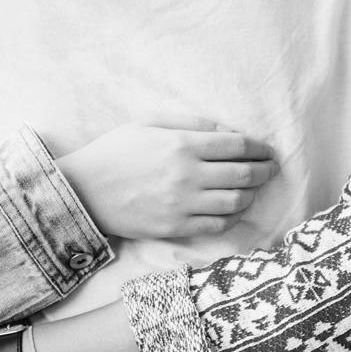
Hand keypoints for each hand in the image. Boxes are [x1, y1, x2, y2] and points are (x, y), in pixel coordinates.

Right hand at [57, 122, 277, 238]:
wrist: (80, 191)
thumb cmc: (115, 152)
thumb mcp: (150, 124)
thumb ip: (192, 124)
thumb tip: (229, 132)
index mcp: (182, 145)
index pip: (238, 147)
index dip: (260, 149)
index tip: (267, 151)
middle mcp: (186, 176)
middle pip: (243, 175)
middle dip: (264, 171)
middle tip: (270, 169)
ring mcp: (181, 205)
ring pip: (236, 202)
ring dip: (252, 194)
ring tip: (253, 188)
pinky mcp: (174, 228)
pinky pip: (217, 225)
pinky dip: (233, 217)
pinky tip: (234, 208)